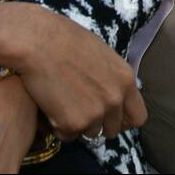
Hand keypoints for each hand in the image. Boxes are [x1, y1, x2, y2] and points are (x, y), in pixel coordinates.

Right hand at [0, 1, 146, 140]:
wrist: (36, 40)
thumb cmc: (63, 38)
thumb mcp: (101, 53)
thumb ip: (111, 76)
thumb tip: (113, 91)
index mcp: (125, 79)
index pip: (138, 117)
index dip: (122, 120)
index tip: (109, 117)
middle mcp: (115, 98)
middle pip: (113, 129)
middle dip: (98, 123)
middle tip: (80, 110)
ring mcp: (95, 113)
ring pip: (90, 133)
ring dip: (77, 123)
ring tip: (62, 101)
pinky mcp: (72, 123)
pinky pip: (68, 136)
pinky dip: (58, 126)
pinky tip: (50, 106)